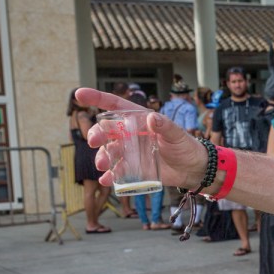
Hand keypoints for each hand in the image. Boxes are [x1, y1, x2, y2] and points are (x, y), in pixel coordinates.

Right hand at [75, 88, 206, 189]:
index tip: (80, 94)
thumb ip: (166, 126)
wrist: (193, 169)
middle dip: (96, 134)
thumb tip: (153, 118)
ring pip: (108, 152)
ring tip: (102, 165)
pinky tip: (106, 179)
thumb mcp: (177, 134)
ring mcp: (130, 152)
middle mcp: (131, 134)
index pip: (115, 106)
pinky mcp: (133, 168)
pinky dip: (110, 176)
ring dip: (101, 157)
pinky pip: (117, 171)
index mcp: (139, 120)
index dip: (97, 98)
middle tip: (94, 141)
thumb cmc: (186, 146)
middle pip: (106, 131)